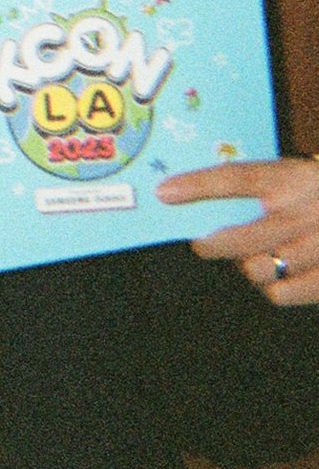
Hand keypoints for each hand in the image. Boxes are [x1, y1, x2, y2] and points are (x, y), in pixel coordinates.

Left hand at [161, 156, 318, 304]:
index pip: (240, 177)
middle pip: (242, 236)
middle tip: (203, 243)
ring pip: (258, 269)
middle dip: (212, 243)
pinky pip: (282, 293)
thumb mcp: (299, 175)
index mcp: (295, 179)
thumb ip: (260, 183)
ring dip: (247, 266)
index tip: (163, 192)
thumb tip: (195, 194)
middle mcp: (306, 211)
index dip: (198, 184)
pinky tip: (279, 276)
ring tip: (252, 259)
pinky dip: (274, 288)